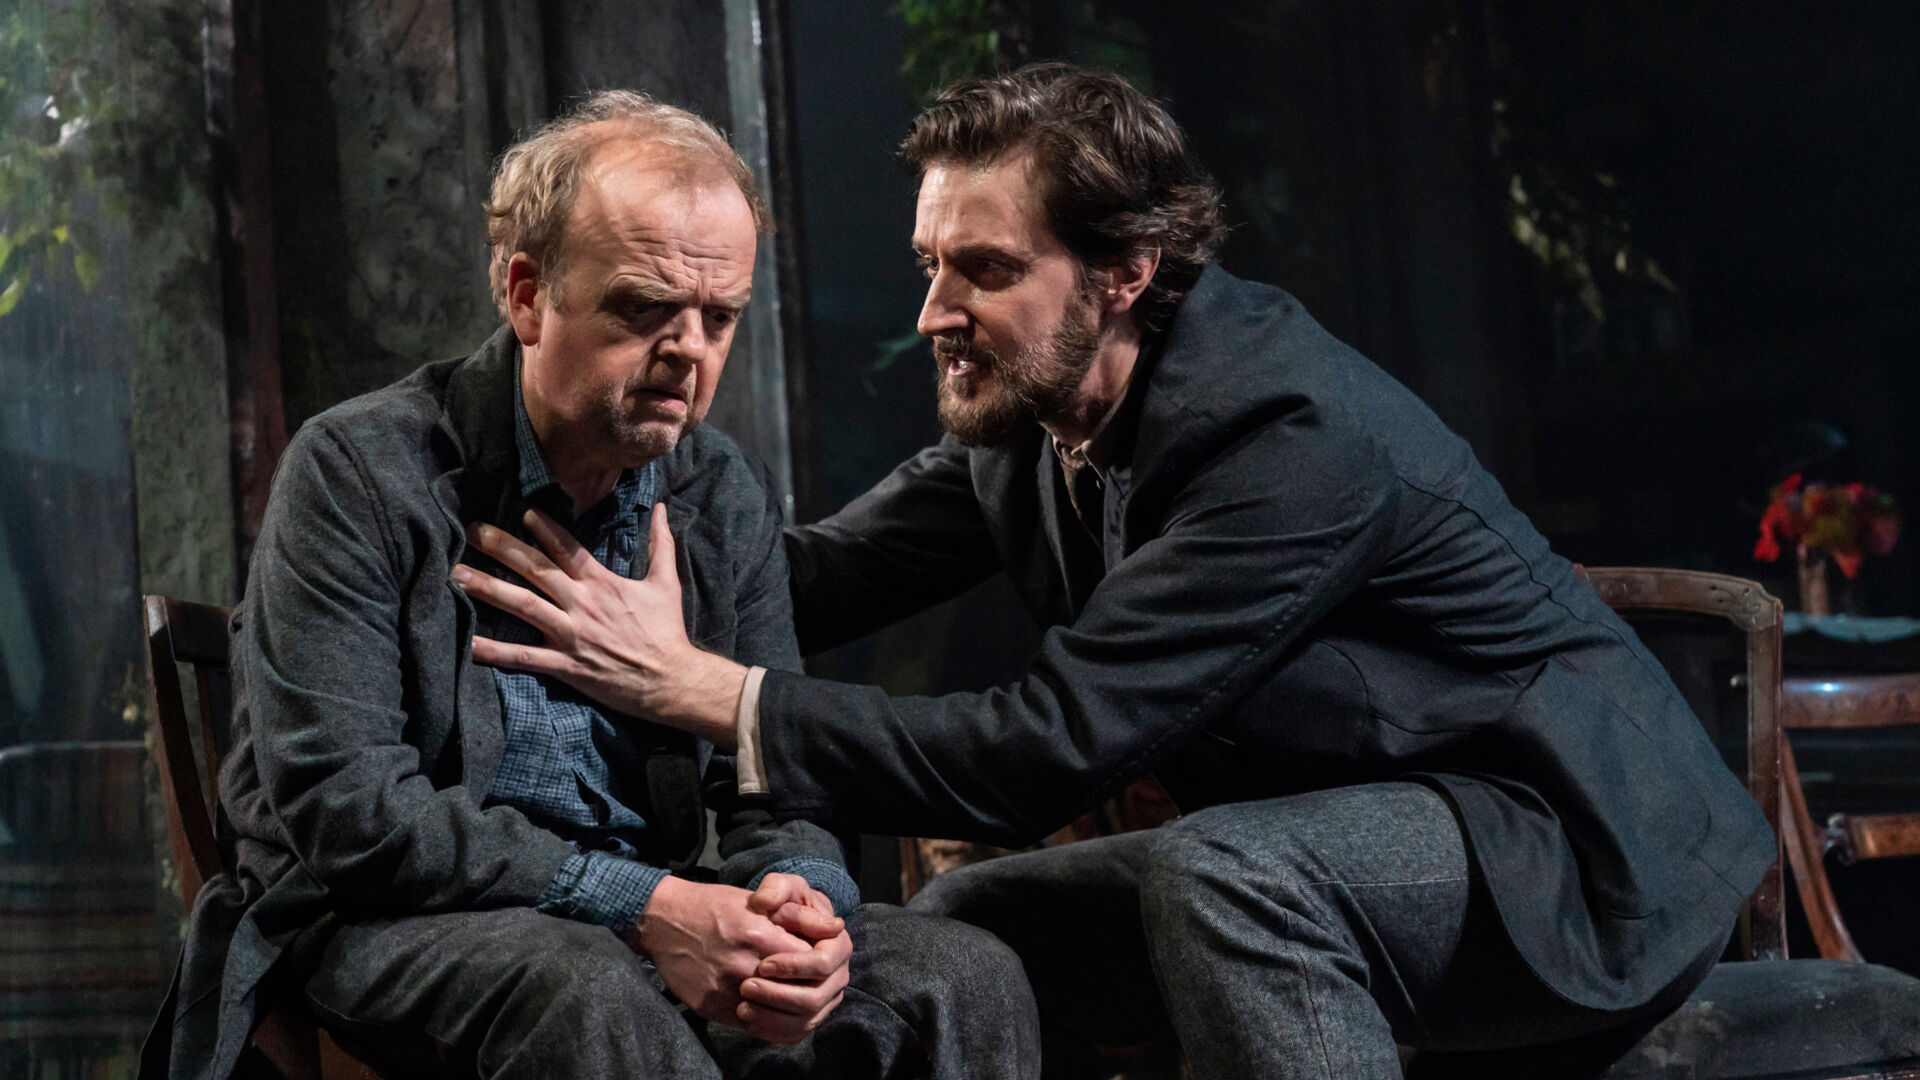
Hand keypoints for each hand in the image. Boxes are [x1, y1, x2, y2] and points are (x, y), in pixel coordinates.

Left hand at [454, 504, 742, 743]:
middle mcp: (583, 605)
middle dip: (503, 547)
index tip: (521, 511)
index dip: (544, 527)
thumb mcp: (667, 583)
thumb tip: (661, 508)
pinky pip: (524, 658)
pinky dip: (495, 651)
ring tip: (458, 574)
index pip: (568, 549)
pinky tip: (468, 644)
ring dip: (489, 588)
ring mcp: (572, 636)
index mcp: (604, 584)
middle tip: (473, 530)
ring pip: (524, 606)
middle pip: (537, 570)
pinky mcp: (566, 666)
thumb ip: (661, 544)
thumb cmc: (668, 632)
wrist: (672, 682)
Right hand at [632, 876, 837, 1041]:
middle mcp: (744, 966)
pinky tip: (769, 1010)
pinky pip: (750, 1025)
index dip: (821, 966)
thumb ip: (799, 917)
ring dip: (790, 1012)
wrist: (664, 921)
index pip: (812, 963)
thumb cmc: (713, 906)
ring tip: (795, 1001)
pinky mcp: (710, 1006)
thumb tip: (836, 928)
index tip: (821, 965)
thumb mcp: (757, 901)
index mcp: (760, 935)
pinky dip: (765, 1021)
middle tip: (813, 987)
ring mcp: (725, 991)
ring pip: (776, 1016)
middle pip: (798, 993)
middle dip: (810, 992)